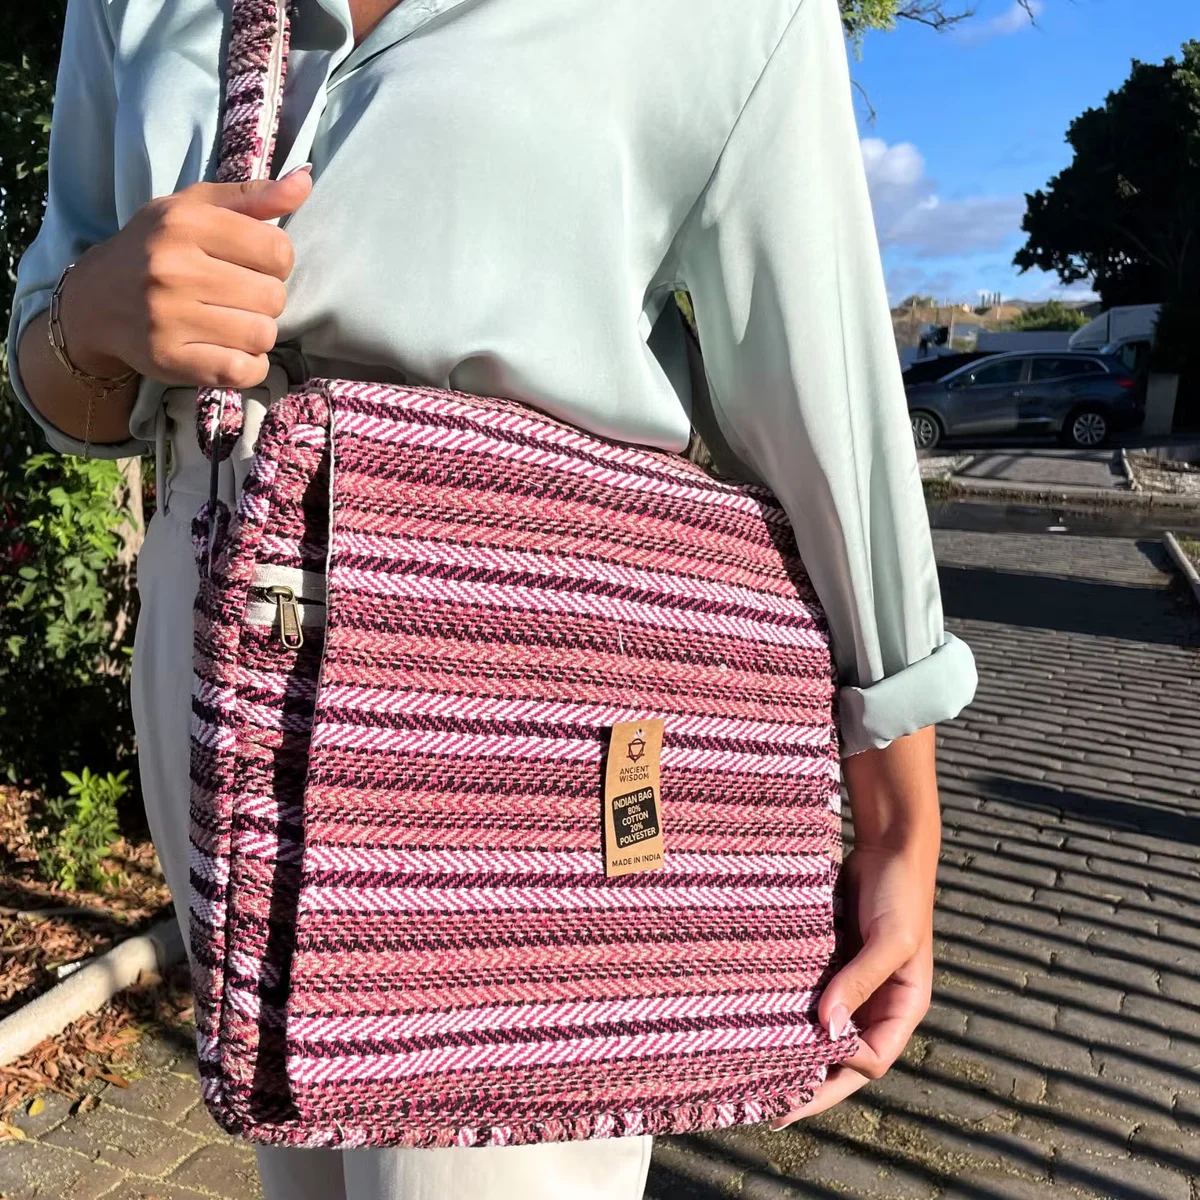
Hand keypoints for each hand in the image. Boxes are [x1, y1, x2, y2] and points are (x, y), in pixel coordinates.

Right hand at [62, 168, 312, 390]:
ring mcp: (168, 318)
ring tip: (230, 322)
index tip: (252, 264)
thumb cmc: (156, 249)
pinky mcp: (169, 360)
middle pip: (274, 297)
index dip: (276, 261)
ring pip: (263, 335)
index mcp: (184, 224)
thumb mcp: (195, 209)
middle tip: (236, 297)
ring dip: (257, 333)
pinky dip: (249, 366)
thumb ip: (253, 197)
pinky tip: (230, 351)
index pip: (278, 250)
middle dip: (265, 299)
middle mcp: (173, 269)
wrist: (94, 302)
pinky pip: (244, 371)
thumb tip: (305, 180)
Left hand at [769, 728, 939, 1129]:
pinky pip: (813, 999)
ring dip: (800, 1052)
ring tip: (762, 1073)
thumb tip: (827, 1024)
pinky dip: (792, 1014)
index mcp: (903, 1008)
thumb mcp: (891, 940)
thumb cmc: (900, 894)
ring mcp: (854, 986)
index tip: (808, 1059)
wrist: (887, 849)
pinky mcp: (833, 965)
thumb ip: (861, 980)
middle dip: (814, 1085)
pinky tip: (763, 1022)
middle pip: (845, 1058)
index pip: (872, 1058)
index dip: (841, 1066)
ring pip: (826, 1033)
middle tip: (773, 1106)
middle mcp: (878, 1005)